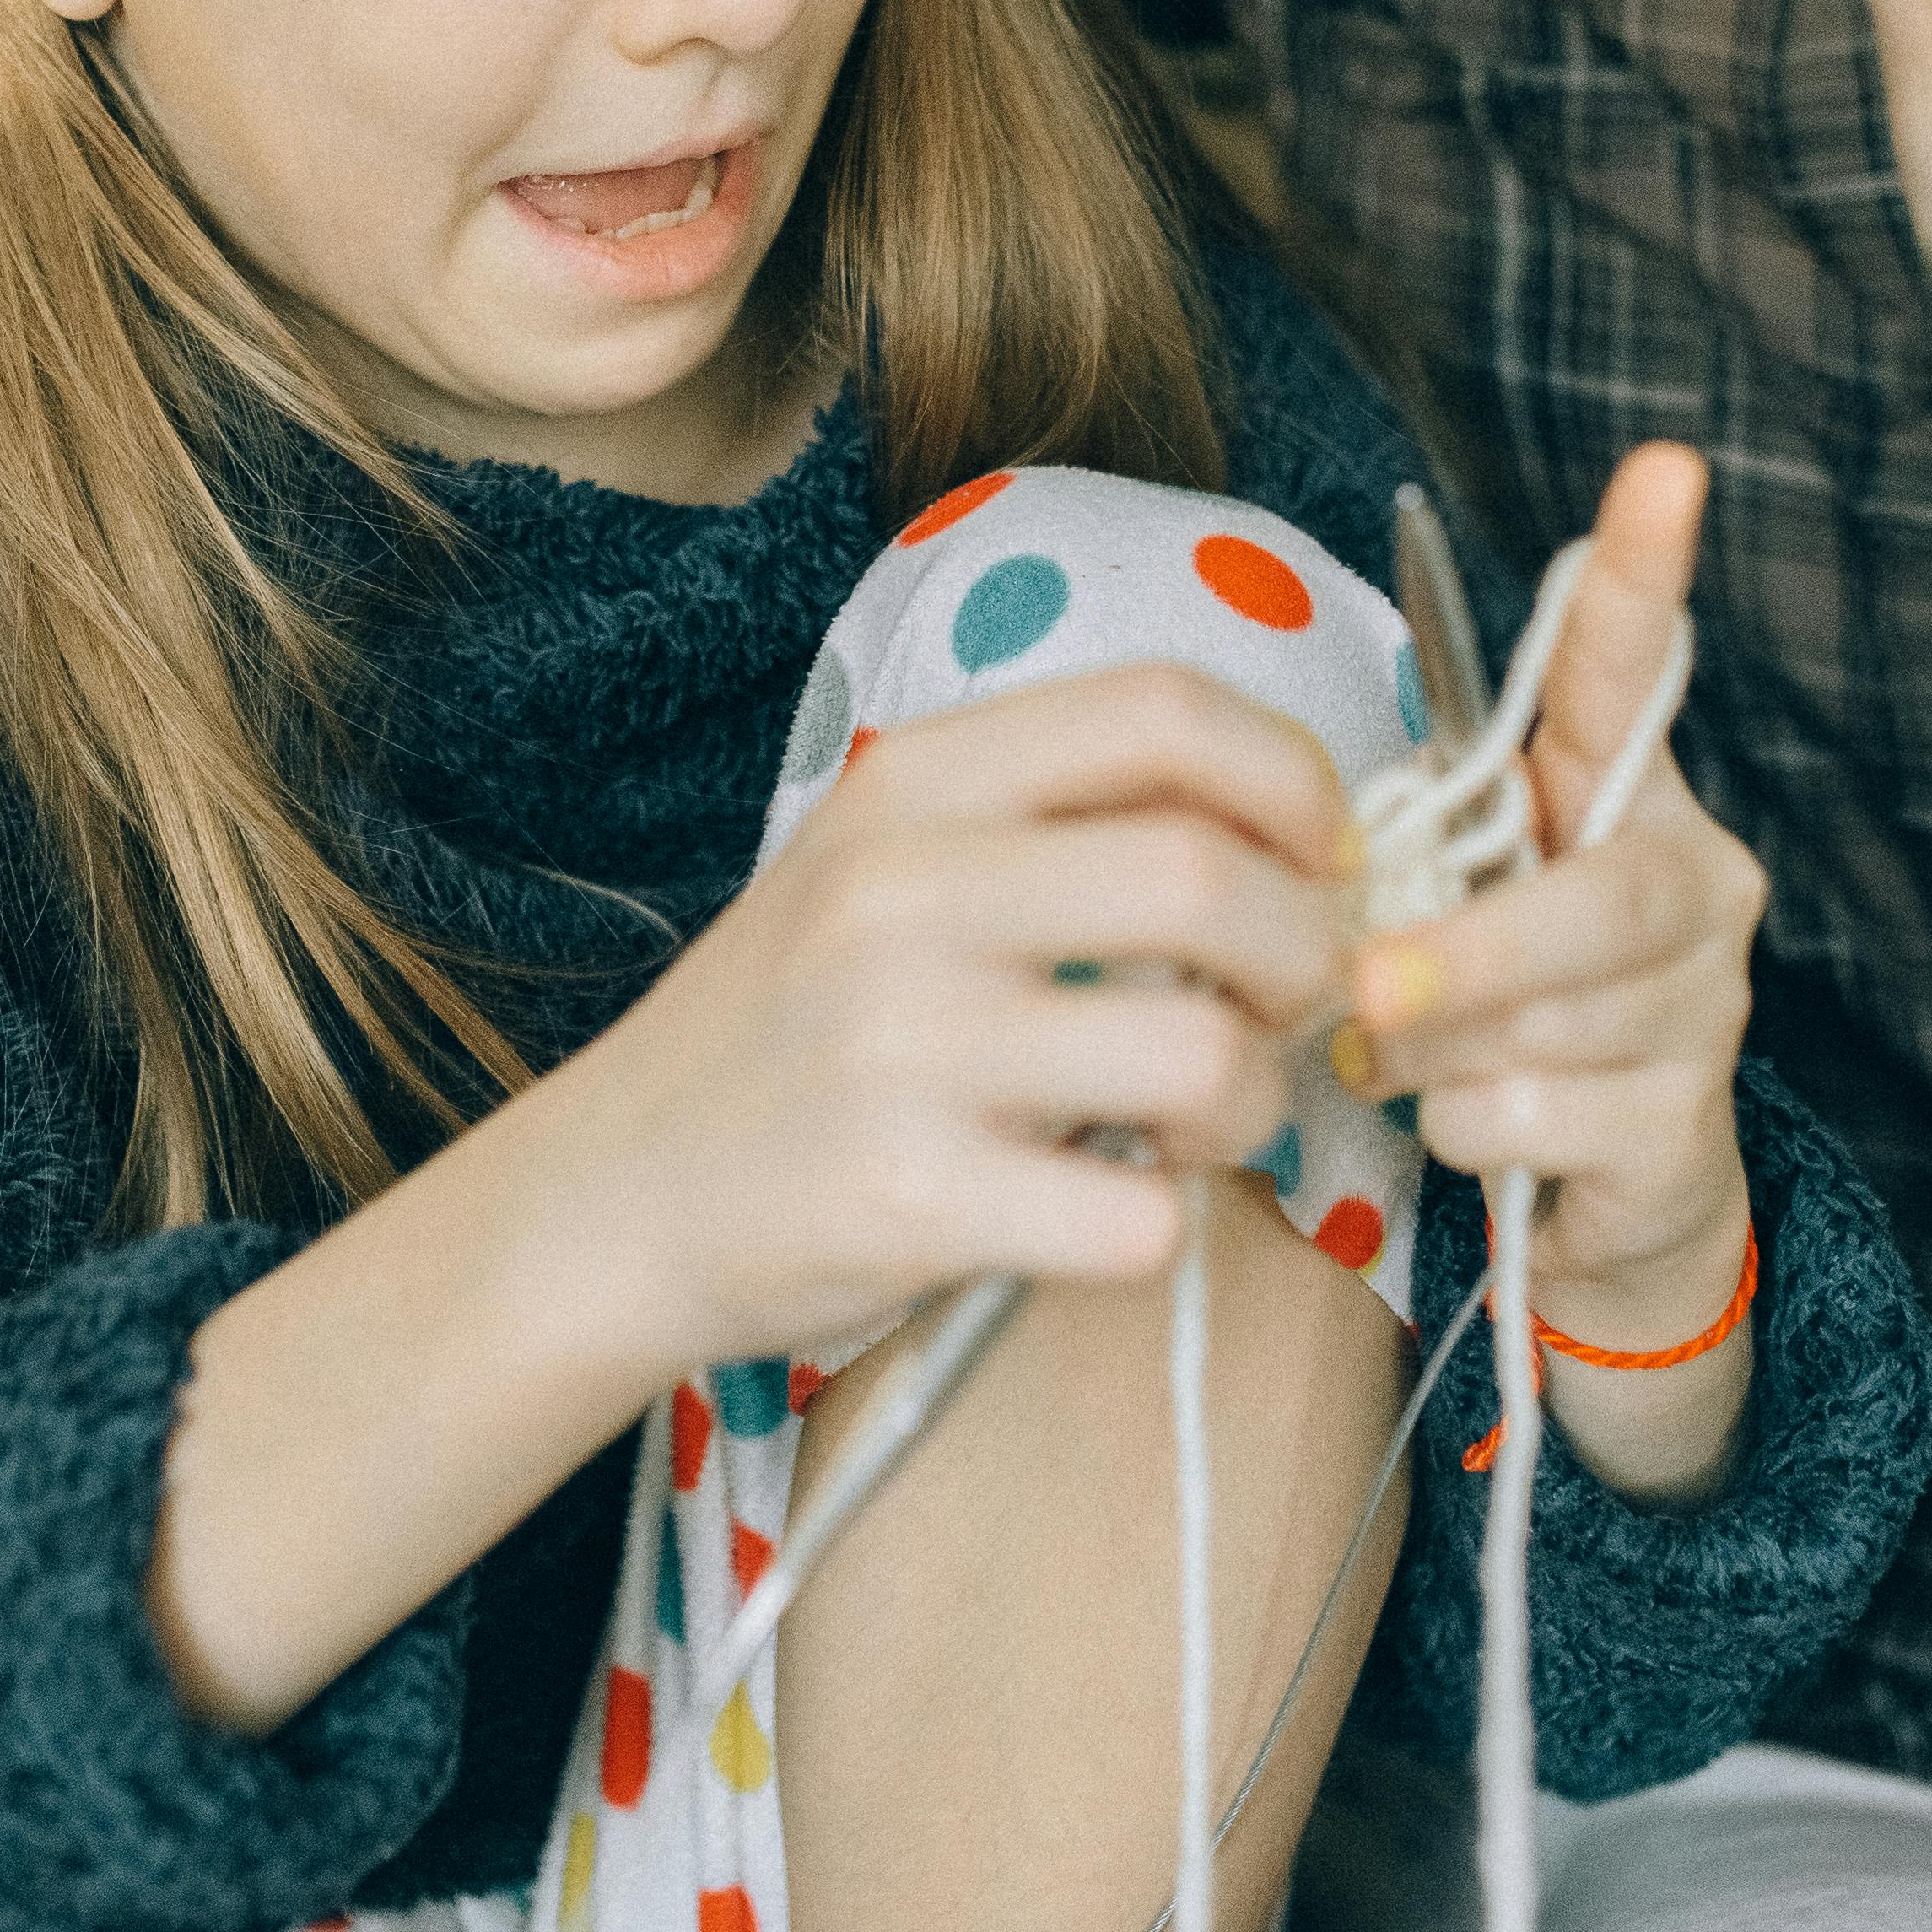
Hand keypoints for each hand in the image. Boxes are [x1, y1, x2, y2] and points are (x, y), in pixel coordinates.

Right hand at [540, 662, 1362, 1365]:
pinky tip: (1111, 1204)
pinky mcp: (911, 1201)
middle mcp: (904, 894)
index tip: (1318, 853)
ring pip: (1205, 1054)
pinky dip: (1165, 1222)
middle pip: (1212, 877)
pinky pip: (1143, 1217)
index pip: (1164, 709)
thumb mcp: (887, 865)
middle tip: (1286, 1005)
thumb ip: (1056, 822)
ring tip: (1200, 1119)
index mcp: (915, 784)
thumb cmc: (793, 1031)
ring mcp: (902, 1049)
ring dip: (1255, 1100)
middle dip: (1306, 952)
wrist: (613, 1196)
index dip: (1294, 775)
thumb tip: (1295, 834)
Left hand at [1347, 447, 1763, 1432]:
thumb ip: (1422, 863)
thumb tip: (1341, 885)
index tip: (1664, 468)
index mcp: (1625, 799)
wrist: (1601, 1189)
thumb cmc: (1504, 1010)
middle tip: (1372, 989)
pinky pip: (1532, 1119)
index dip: (1646, 576)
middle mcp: (1697, 886)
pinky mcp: (1688, 1129)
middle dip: (1474, 957)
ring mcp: (1707, 1010)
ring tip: (1418, 1053)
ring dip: (1439, 1054)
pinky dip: (1466, 1130)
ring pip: (1540, 1027)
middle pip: (1596, 907)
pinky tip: (1478, 1127)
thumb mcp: (1461, 903)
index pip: (1637, 673)